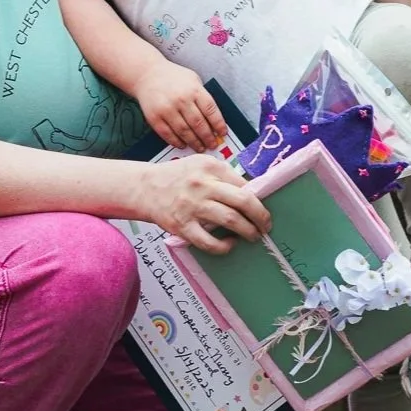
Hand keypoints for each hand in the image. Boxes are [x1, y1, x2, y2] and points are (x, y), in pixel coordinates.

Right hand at [135, 61, 227, 151]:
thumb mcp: (193, 80)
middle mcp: (181, 99)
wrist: (146, 74)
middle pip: (199, 124)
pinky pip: (168, 134)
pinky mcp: (155, 117)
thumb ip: (203, 97)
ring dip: (194, 142)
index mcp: (194, 90)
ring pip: (184, 132)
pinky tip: (183, 144)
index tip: (222, 133)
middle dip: (207, 137)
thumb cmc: (172, 77)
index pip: (211, 111)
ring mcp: (167, 109)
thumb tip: (214, 120)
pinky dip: (177, 142)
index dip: (218, 124)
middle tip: (212, 144)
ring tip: (200, 147)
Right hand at [145, 156, 269, 254]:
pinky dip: (225, 246)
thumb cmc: (176, 177)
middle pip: (244, 201)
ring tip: (253, 236)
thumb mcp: (200, 164)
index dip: (259, 199)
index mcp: (210, 167)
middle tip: (266, 225)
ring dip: (249, 231)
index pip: (244, 184)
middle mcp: (202, 184)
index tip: (262, 209)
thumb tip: (250, 193)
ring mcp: (192, 206)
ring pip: (231, 221)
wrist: (144, 187)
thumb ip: (223, 176)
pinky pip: (209, 242)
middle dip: (261, 217)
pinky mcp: (182, 226)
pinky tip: (230, 244)